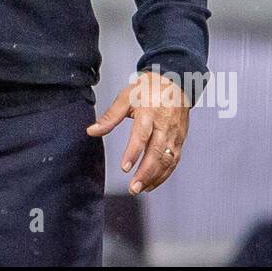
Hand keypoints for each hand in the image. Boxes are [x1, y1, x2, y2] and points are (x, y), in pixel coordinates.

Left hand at [87, 70, 190, 194]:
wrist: (175, 82)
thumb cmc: (147, 89)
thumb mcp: (126, 97)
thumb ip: (110, 117)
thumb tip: (91, 131)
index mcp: (149, 112)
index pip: (141, 135)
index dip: (134, 152)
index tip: (125, 167)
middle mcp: (164, 125)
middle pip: (156, 152)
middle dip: (145, 172)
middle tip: (133, 187)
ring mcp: (174, 134)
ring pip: (167, 160)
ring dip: (155, 177)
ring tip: (140, 189)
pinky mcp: (180, 140)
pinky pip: (174, 161)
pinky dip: (164, 175)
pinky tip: (152, 183)